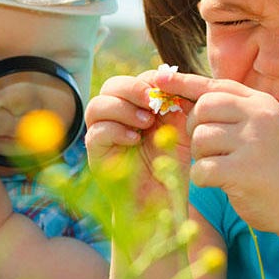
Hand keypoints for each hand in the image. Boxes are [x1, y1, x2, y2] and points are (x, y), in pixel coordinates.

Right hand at [84, 72, 191, 202]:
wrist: (162, 202)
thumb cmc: (173, 166)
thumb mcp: (183, 130)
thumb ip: (180, 104)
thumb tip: (173, 77)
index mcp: (136, 107)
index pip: (135, 80)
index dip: (150, 80)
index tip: (169, 90)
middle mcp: (116, 117)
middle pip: (111, 86)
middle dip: (132, 89)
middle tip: (152, 102)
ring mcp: (103, 135)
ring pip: (97, 105)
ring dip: (122, 108)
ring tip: (145, 123)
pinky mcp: (96, 154)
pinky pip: (95, 132)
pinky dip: (116, 131)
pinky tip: (135, 140)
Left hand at [153, 69, 278, 233]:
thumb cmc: (277, 167)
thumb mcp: (262, 129)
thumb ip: (232, 112)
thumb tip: (183, 95)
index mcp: (262, 104)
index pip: (215, 86)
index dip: (184, 82)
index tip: (158, 78)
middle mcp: (260, 117)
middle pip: (203, 109)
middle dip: (195, 129)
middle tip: (208, 148)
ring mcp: (254, 142)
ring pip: (200, 139)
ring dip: (202, 157)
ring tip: (221, 168)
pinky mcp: (245, 171)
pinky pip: (202, 169)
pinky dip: (203, 179)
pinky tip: (220, 184)